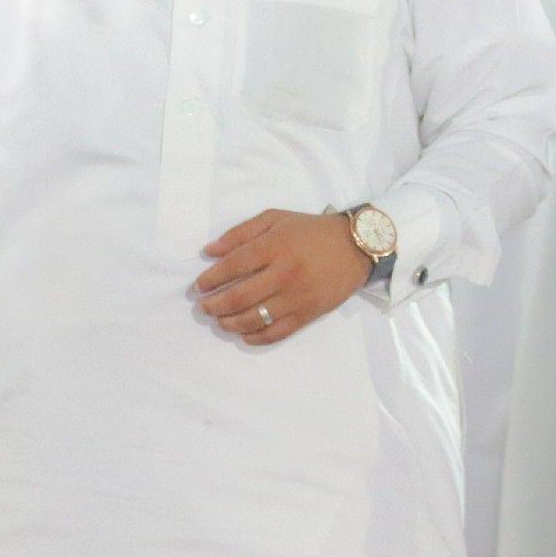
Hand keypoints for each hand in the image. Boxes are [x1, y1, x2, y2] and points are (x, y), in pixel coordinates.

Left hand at [194, 210, 374, 346]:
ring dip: (230, 323)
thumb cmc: (312, 230)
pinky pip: (277, 332)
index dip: (211, 278)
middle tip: (203, 307)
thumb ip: (241, 233)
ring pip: (255, 318)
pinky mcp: (308, 314)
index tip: (199, 286)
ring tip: (220, 321)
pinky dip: (256, 337)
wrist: (357, 246)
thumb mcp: (276, 219)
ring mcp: (297, 297)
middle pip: (239, 296)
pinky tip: (244, 335)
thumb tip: (209, 252)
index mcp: (275, 247)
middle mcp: (284, 273)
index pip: (233, 266)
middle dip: (215, 305)